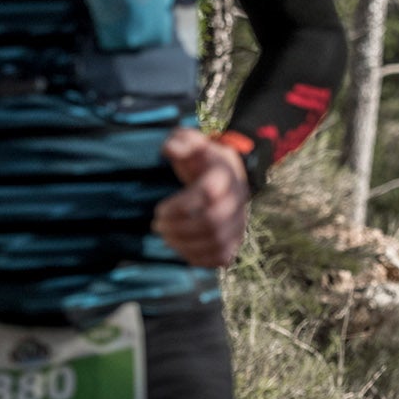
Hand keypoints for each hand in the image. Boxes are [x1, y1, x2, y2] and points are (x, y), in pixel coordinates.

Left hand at [152, 129, 249, 267]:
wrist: (229, 174)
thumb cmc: (201, 159)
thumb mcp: (192, 142)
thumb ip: (181, 141)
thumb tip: (170, 149)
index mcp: (225, 175)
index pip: (207, 194)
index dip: (180, 206)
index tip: (160, 209)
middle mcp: (238, 200)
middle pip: (212, 221)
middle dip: (179, 227)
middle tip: (158, 225)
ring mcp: (240, 222)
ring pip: (216, 242)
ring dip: (185, 244)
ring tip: (166, 237)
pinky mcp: (236, 240)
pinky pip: (221, 257)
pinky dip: (199, 258)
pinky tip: (181, 248)